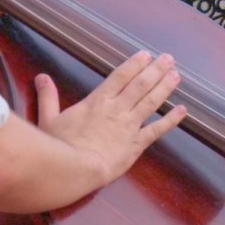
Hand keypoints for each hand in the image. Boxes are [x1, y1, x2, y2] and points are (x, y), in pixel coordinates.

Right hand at [36, 52, 186, 190]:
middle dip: (155, 70)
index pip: (119, 76)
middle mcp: (117, 109)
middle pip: (140, 84)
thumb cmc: (59, 146)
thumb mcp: (48, 119)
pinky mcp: (136, 145)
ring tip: (176, 75)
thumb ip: (48, 97)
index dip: (134, 64)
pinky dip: (171, 120)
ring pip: (151, 101)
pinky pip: (157, 130)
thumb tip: (41, 77)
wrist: (75, 170)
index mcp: (97, 101)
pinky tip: (182, 110)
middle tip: (169, 59)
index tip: (145, 55)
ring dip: (165, 87)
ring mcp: (129, 126)